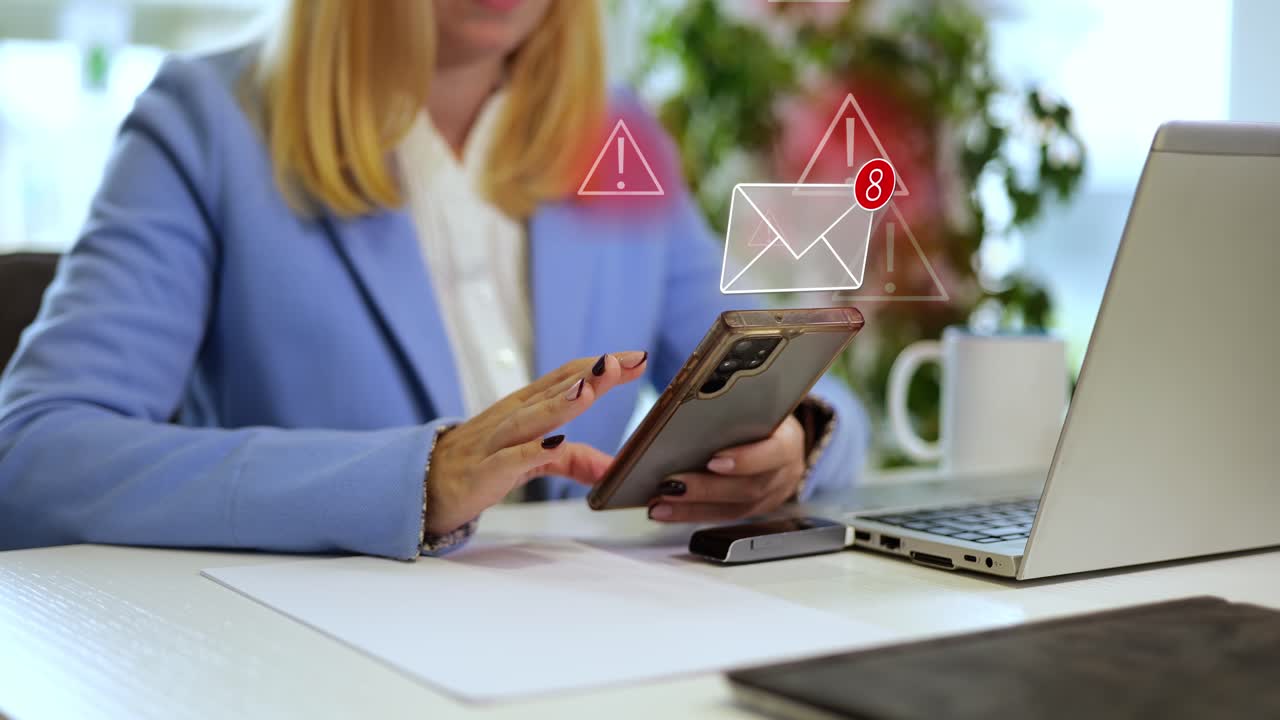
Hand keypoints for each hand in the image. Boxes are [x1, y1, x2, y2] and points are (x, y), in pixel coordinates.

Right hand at [425, 351, 647, 533]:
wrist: (423, 487)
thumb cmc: (481, 464)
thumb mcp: (533, 460)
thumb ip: (574, 461)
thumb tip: (613, 469)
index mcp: (525, 407)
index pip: (567, 377)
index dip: (601, 367)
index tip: (638, 357)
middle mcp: (511, 417)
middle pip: (554, 390)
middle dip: (589, 376)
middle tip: (621, 361)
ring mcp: (495, 443)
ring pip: (530, 418)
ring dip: (561, 403)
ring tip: (590, 389)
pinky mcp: (483, 473)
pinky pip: (509, 461)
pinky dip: (531, 452)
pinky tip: (554, 443)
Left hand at [647, 414, 806, 522]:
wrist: (780, 436)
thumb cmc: (760, 413)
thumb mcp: (755, 402)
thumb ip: (731, 406)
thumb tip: (687, 406)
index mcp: (789, 440)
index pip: (774, 453)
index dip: (746, 460)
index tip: (713, 461)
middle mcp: (784, 473)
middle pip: (748, 488)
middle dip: (706, 489)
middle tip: (670, 486)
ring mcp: (771, 496)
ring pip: (733, 509)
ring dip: (691, 508)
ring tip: (659, 504)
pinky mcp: (752, 510)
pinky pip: (721, 516)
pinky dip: (690, 514)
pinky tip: (664, 511)